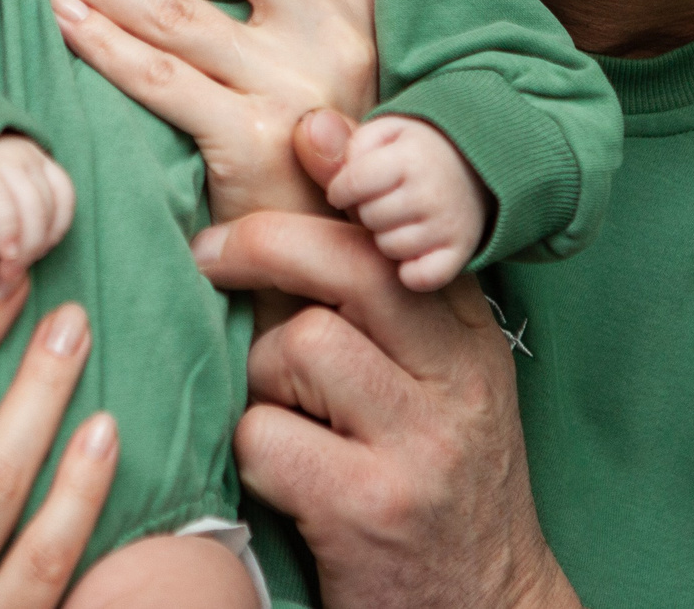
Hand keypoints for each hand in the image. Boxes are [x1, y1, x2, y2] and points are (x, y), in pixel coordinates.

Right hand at [0, 136, 75, 264]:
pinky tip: (0, 252)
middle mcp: (19, 152)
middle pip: (49, 204)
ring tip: (5, 267)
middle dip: (37, 245)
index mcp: (31, 157)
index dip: (55, 230)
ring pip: (31, 206)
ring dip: (25, 246)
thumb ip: (17, 219)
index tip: (35, 254)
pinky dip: (7, 233)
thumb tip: (23, 254)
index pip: (64, 195)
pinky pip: (2, 205)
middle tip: (14, 271)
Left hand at [8, 0, 376, 221]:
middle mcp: (333, 35)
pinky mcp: (254, 143)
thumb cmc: (306, 159)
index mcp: (352, 5)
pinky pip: (159, 76)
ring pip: (174, 7)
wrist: (329, 267)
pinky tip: (62, 23)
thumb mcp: (320, 65)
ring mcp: (294, 87)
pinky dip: (101, 43)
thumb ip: (281, 4)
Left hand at [189, 113, 580, 608]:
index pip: (403, 232)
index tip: (303, 133)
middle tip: (207, 253)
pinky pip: (264, 436)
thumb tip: (318, 140)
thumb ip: (384, 288)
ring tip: (280, 410)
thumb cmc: (435, 475)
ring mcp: (418, 444)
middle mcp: (457, 380)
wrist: (487, 607)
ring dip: (261, 374)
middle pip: (350, 266)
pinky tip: (280, 473)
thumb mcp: (438, 380)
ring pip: (298, 345)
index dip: (348, 174)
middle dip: (263, 243)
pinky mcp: (369, 506)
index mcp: (470, 338)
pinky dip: (251, 449)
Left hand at [323, 116, 485, 292]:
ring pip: (389, 248)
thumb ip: (342, 141)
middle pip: (370, 218)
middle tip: (381, 202)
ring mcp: (450, 224)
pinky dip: (410, 272)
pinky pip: (420, 277)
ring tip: (398, 221)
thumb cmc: (411, 152)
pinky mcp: (459, 253)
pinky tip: (410, 254)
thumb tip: (305, 133)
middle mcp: (434, 190)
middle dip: (367, 211)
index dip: (341, 190)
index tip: (345, 190)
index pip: (353, 184)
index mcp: (411, 155)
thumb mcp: (381, 135)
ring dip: (385, 238)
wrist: (474, 170)